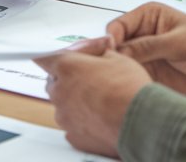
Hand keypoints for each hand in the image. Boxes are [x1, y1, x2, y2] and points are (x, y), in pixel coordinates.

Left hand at [34, 46, 150, 157]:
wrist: (141, 121)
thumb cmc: (129, 89)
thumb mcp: (118, 58)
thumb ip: (100, 52)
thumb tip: (101, 50)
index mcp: (67, 67)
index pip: (44, 57)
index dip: (53, 57)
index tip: (58, 59)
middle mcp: (60, 92)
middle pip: (54, 82)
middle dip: (67, 79)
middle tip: (90, 79)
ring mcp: (64, 116)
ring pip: (62, 105)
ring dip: (74, 101)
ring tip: (99, 100)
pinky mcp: (73, 135)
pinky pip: (72, 124)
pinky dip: (82, 120)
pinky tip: (100, 117)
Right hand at [108, 3, 185, 95]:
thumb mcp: (179, 42)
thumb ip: (148, 46)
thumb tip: (118, 50)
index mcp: (147, 16)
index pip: (117, 26)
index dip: (110, 40)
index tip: (112, 54)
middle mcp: (142, 33)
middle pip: (114, 45)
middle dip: (111, 58)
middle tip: (113, 72)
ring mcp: (144, 54)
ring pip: (120, 63)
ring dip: (118, 72)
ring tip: (120, 82)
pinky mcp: (149, 72)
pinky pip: (130, 76)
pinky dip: (127, 83)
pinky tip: (128, 89)